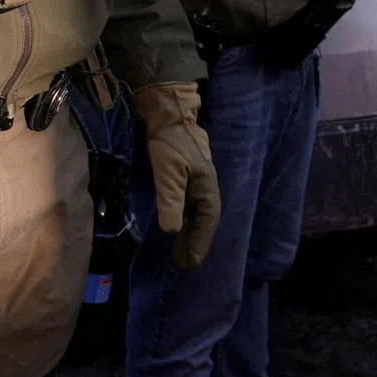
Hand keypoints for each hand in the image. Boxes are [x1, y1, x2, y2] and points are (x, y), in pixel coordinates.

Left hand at [133, 82, 220, 268]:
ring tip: (178, 251)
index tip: (190, 263)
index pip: (207, 221)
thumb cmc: (169, 142)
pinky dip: (183, 218)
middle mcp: (204, 185)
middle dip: (195, 241)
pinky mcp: (185, 174)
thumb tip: (172, 230)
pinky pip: (188, 204)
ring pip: (195, 212)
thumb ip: (171, 200)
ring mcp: (196, 179)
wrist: (168, 112)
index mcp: (206, 186)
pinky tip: (176, 224)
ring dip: (189, 231)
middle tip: (184, 263)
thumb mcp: (168, 172)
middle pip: (203, 219)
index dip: (199, 242)